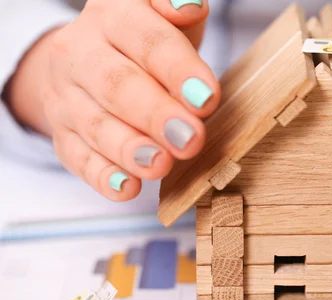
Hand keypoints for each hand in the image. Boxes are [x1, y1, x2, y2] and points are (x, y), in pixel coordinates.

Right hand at [5, 0, 219, 200]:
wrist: (91, 58)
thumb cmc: (147, 41)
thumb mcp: (164, 17)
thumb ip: (179, 12)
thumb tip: (188, 4)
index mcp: (112, 15)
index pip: (146, 40)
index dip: (177, 69)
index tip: (207, 98)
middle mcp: (80, 53)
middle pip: (117, 85)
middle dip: (156, 115)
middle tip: (190, 139)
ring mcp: (66, 96)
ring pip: (95, 125)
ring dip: (129, 149)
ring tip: (160, 165)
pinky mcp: (62, 134)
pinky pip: (77, 157)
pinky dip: (103, 176)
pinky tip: (127, 188)